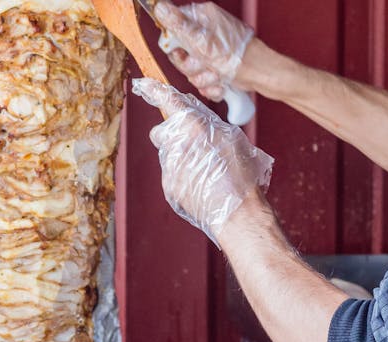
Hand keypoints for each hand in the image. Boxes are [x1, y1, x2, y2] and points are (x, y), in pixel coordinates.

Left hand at [131, 78, 273, 246]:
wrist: (237, 211)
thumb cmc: (242, 175)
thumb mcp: (234, 138)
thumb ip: (210, 125)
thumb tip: (197, 119)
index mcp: (194, 126)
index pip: (169, 101)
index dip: (155, 91)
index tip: (145, 85)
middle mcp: (176, 143)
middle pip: (161, 131)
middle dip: (172, 135)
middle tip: (193, 145)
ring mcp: (170, 166)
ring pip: (169, 154)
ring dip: (182, 158)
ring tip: (207, 172)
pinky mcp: (168, 185)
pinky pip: (172, 174)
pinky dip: (184, 177)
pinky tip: (202, 185)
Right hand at [154, 1, 253, 101]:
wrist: (260, 75)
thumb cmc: (236, 55)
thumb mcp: (202, 40)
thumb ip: (179, 25)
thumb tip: (159, 7)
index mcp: (201, 19)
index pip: (172, 30)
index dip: (175, 46)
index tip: (183, 52)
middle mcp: (205, 33)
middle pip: (180, 54)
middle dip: (192, 66)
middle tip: (206, 65)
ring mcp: (211, 52)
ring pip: (192, 71)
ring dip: (204, 78)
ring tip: (218, 75)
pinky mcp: (217, 68)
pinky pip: (204, 81)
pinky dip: (212, 86)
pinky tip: (222, 84)